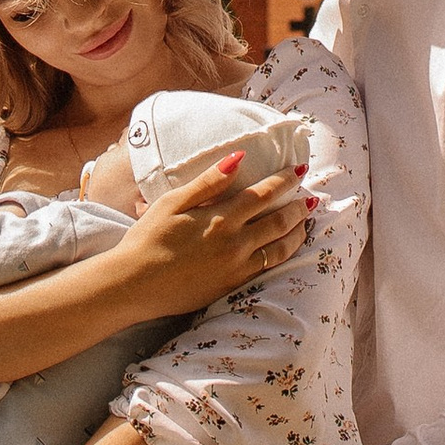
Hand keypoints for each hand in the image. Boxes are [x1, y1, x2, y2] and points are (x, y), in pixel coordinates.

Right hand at [114, 154, 309, 321]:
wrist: (133, 285)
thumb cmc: (147, 239)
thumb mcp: (173, 202)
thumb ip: (208, 181)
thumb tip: (238, 158)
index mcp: (221, 218)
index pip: (263, 193)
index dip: (285, 179)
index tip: (300, 168)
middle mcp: (234, 243)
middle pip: (279, 221)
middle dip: (298, 207)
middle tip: (311, 198)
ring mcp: (235, 268)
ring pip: (279, 248)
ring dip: (297, 233)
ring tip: (306, 223)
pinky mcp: (230, 286)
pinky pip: (267, 270)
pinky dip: (283, 256)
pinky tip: (286, 249)